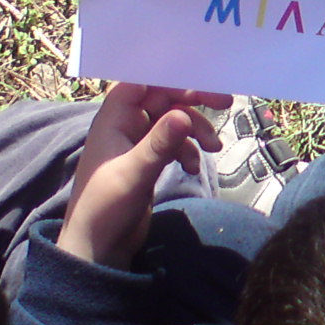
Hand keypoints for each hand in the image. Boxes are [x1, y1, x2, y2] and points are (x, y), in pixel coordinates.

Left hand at [56, 82, 231, 269]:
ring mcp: (138, 144)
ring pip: (173, 122)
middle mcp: (125, 125)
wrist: (99, 248)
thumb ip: (159, 144)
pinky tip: (194, 168)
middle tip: (225, 103)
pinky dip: (189, 151)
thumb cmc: (105, 208)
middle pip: (163, 98)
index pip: (142, 82)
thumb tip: (183, 115)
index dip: (170, 77)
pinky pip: (175, 144)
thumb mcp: (134, 174)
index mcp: (113, 120)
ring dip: (196, 130)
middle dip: (193, 102)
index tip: (201, 81)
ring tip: (214, 148)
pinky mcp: (149, 161)